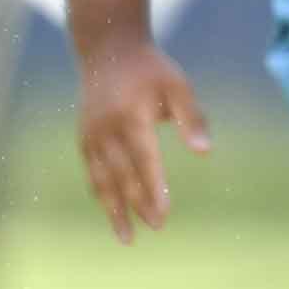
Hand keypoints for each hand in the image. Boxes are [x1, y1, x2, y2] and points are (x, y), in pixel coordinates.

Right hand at [75, 35, 210, 242]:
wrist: (107, 51)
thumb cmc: (150, 70)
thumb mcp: (177, 85)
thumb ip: (192, 118)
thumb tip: (204, 152)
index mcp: (129, 117)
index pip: (144, 161)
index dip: (153, 189)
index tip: (164, 213)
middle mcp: (105, 129)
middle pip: (122, 176)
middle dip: (138, 205)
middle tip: (156, 228)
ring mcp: (91, 135)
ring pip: (102, 180)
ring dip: (114, 210)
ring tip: (126, 238)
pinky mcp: (84, 138)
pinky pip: (93, 172)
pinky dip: (102, 193)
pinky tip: (111, 211)